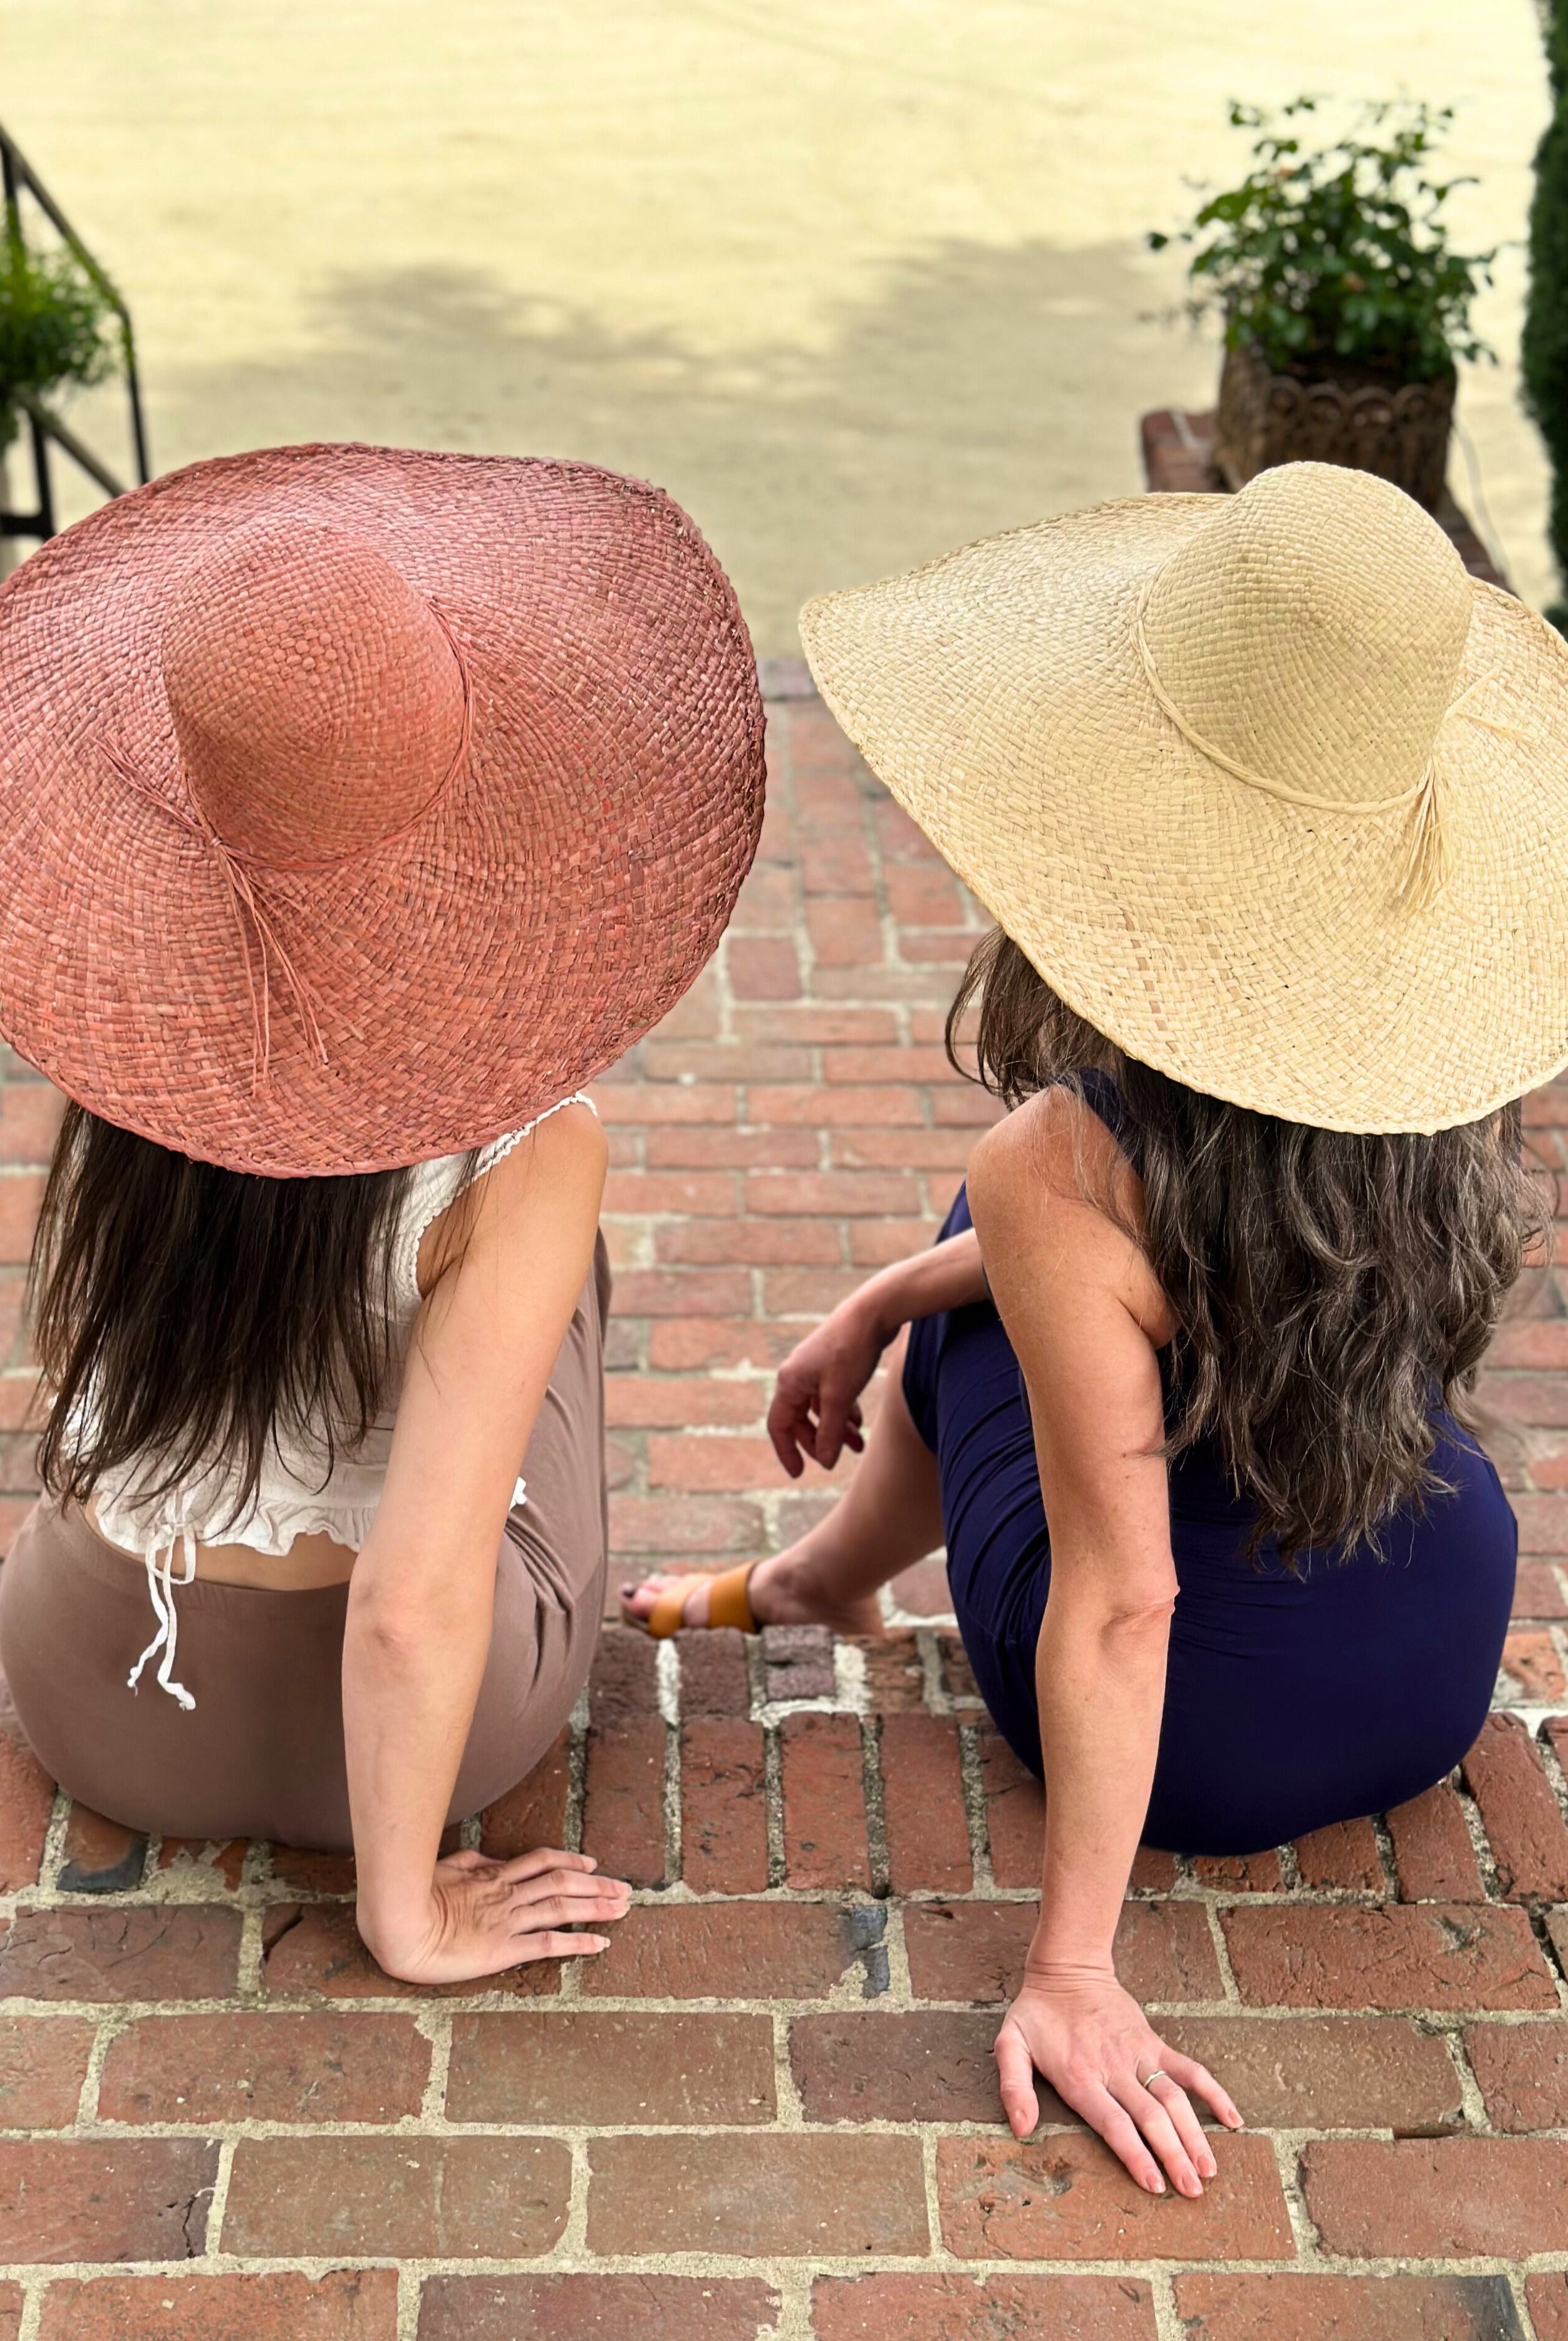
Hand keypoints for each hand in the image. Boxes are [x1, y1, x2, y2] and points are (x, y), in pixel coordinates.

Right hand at [359, 1847, 631, 1985]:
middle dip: (597, 1885)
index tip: (592, 1865)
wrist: (399, 1924)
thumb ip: (470, 1862)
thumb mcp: (445, 1869)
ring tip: (624, 1908)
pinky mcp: (504, 1948)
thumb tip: (487, 1858)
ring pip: (563, 1907)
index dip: (570, 1862)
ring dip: (597, 1907)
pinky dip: (577, 1942)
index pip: (542, 1862)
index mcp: (493, 1875)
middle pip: (563, 1882)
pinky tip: (600, 1944)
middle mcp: (507, 1894)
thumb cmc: (413, 1896)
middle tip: (626, 1889)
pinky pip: (548, 1943)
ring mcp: (508, 1920)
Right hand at [767, 1294, 889, 1474]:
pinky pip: (831, 1397)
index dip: (787, 1452)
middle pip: (799, 1420)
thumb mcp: (840, 1397)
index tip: (799, 1474)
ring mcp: (814, 1369)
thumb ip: (831, 1432)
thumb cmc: (851, 1352)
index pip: (779, 1426)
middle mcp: (796, 1375)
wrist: (874, 1311)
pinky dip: (843, 1412)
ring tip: (858, 1446)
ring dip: (835, 1429)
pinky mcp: (832, 1364)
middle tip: (837, 1459)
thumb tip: (825, 1462)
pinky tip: (859, 1422)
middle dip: (818, 1442)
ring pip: (819, 1410)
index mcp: (789, 1382)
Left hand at [994, 1967, 1240, 2196]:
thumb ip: (1013, 2086)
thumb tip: (1021, 2128)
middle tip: (1193, 2192)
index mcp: (1080, 2077)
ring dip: (1194, 2134)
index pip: (1113, 2123)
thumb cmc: (1037, 2014)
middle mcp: (1113, 2068)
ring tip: (1209, 2169)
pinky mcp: (1153, 2042)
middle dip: (1174, 2156)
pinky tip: (1233, 2119)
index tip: (1155, 2185)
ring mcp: (1138, 2054)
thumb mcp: (1010, 2044)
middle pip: (1150, 2117)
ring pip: (1174, 2098)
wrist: (1067, 1968)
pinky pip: (1188, 2068)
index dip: (1136, 2155)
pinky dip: (1213, 2092)